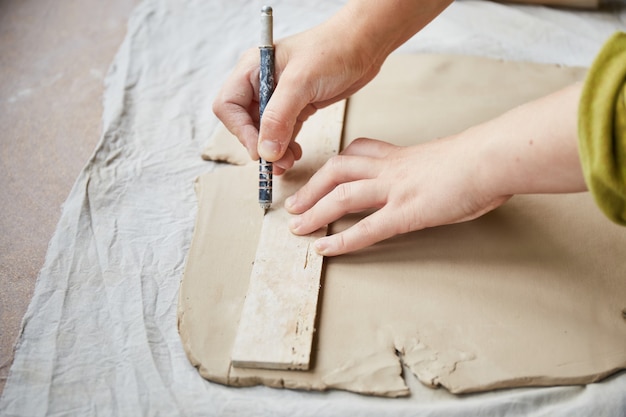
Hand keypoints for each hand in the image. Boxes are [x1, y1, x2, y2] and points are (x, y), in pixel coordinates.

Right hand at [212, 0, 451, 173]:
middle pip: (245, 122)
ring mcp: (279, 96)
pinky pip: (284, 132)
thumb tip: (265, 151)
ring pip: (265, 132)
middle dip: (260, 145)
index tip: (260, 150)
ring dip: (274, 150)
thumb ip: (279, 117)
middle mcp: (261, 83)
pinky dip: (287, 146)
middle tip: (277, 163)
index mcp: (253, 69)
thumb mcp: (301, 82)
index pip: (228, 106)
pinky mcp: (297, 106)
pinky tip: (295, 154)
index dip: (240, 131)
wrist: (365, 44)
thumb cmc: (333, 50)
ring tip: (288, 163)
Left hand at [285, 137, 510, 255]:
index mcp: (401, 156)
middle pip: (338, 171)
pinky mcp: (406, 212)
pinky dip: (342, 240)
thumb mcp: (450, 159)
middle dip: (312, 188)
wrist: (492, 159)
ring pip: (343, 196)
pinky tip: (325, 249)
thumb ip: (434, 171)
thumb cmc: (481, 160)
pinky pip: (366, 228)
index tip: (324, 172)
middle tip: (295, 205)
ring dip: (315, 213)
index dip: (336, 163)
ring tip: (297, 228)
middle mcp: (391, 169)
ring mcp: (396, 189)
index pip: (358, 151)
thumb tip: (441, 182)